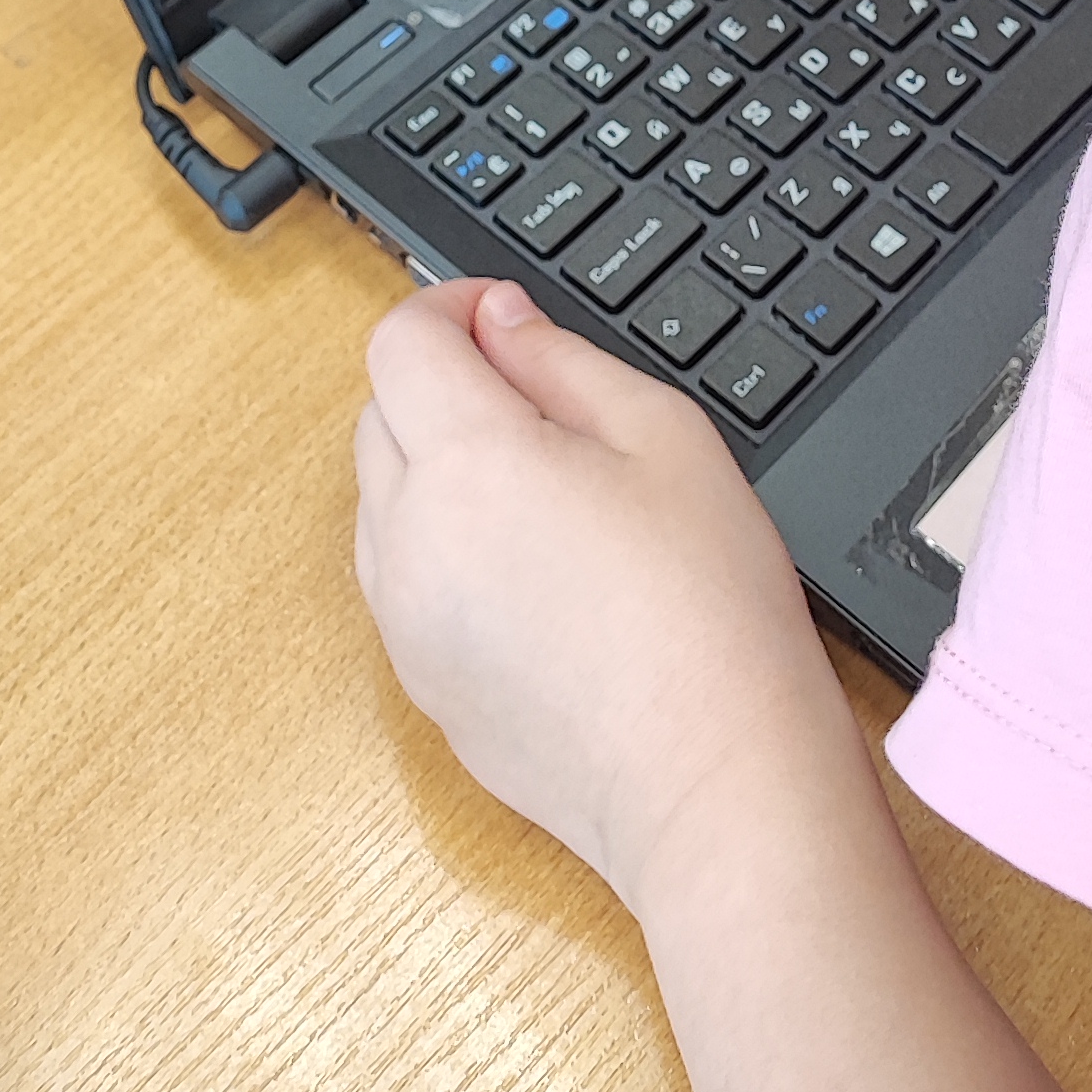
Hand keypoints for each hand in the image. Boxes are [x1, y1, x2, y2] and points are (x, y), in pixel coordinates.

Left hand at [354, 276, 857, 912]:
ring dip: (437, 470)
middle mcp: (408, 542)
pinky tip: (539, 575)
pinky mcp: (424, 689)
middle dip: (443, 387)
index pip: (400, 344)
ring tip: (548, 495)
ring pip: (384, 504)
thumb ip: (562, 362)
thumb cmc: (708, 609)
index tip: (503, 319)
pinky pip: (404, 585)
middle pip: (380, 417)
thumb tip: (499, 323)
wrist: (711, 782)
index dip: (448, 309)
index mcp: (466, 464)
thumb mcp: (663, 435)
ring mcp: (404, 626)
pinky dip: (445, 552)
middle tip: (542, 405)